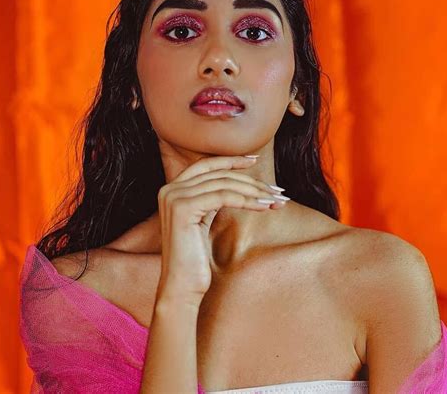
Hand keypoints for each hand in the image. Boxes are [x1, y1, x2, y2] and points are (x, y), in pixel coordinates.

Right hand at [156, 155, 287, 304]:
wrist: (182, 286)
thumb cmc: (195, 258)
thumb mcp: (204, 219)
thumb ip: (212, 198)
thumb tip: (240, 183)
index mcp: (173, 189)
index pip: (206, 165)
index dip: (231, 160)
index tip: (254, 160)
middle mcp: (169, 189)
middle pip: (219, 175)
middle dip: (251, 181)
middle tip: (277, 191)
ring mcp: (174, 197)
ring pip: (224, 184)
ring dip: (255, 192)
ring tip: (276, 201)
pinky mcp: (183, 208)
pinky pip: (223, 197)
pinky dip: (247, 201)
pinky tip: (264, 207)